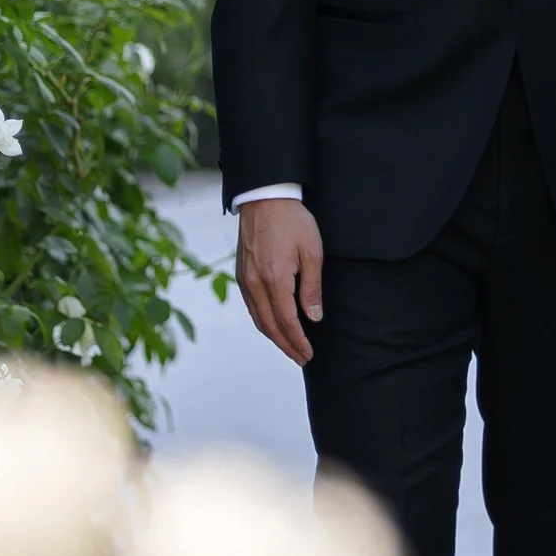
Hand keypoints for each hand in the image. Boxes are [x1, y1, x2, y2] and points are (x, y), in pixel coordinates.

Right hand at [237, 197, 323, 364]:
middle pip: (270, 326)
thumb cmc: (293, 221)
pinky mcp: (241, 274)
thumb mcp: (312, 251)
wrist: (265, 198)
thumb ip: (312, 287)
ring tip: (290, 347)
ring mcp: (245, 279)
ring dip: (274, 337)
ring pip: (257, 319)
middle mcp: (255, 283)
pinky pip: (250, 307)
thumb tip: (314, 317)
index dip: (298, 341)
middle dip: (286, 346)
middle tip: (302, 358)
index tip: (308, 354)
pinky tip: (273, 325)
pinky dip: (262, 321)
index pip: (287, 322)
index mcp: (275, 279)